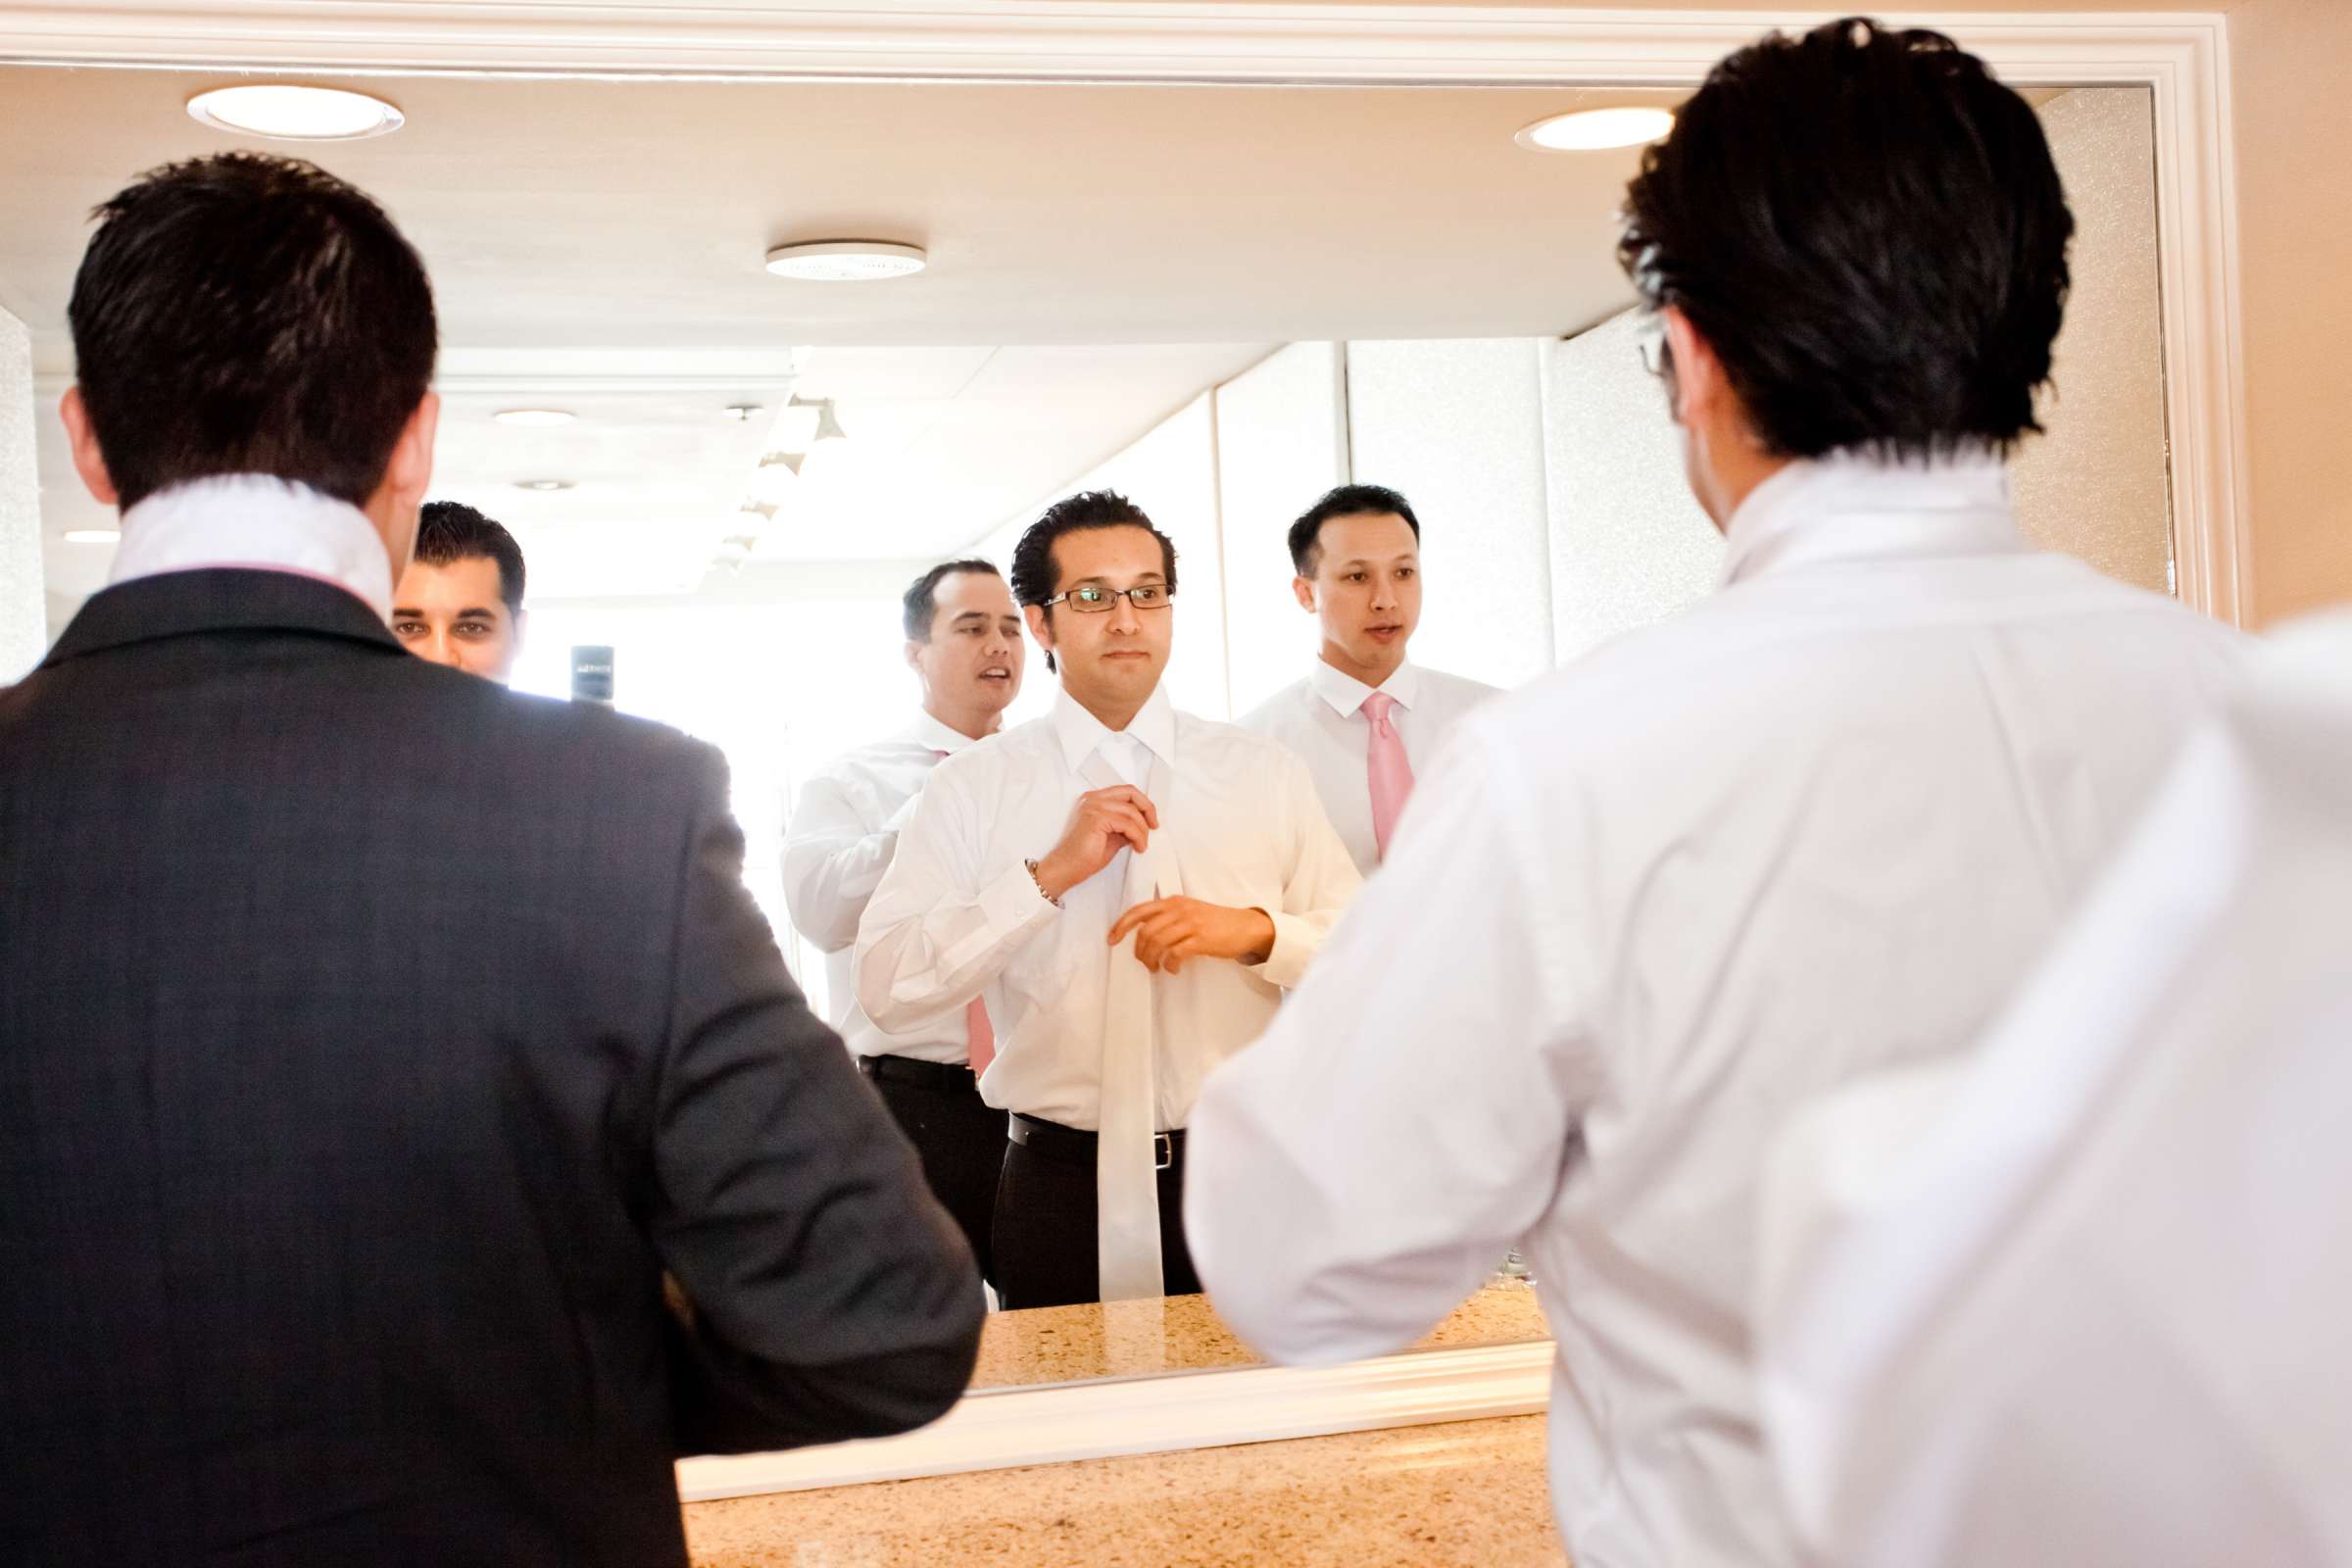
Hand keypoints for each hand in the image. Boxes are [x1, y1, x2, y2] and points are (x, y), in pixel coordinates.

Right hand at [1033, 786, 1158, 900]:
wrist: (1069, 868)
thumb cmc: (1086, 855)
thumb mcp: (1114, 836)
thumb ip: (1126, 825)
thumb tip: (1145, 824)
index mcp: (1096, 799)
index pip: (1126, 791)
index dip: (1143, 803)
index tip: (1151, 820)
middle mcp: (1094, 799)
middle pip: (1131, 792)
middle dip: (1148, 808)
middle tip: (1154, 826)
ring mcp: (1094, 807)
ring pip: (1132, 811)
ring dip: (1142, 830)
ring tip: (1141, 845)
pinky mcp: (1097, 818)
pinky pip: (1127, 824)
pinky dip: (1137, 836)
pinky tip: (1137, 847)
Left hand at [1107, 898, 1275, 974]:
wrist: (1246, 927)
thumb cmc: (1216, 922)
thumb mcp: (1189, 911)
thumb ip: (1168, 917)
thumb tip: (1143, 933)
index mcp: (1173, 902)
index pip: (1139, 911)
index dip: (1121, 926)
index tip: (1111, 940)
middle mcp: (1179, 909)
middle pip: (1145, 931)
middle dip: (1139, 950)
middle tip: (1143, 963)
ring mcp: (1190, 923)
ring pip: (1157, 942)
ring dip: (1151, 960)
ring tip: (1155, 968)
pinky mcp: (1201, 939)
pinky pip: (1174, 954)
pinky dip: (1169, 964)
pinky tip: (1172, 969)